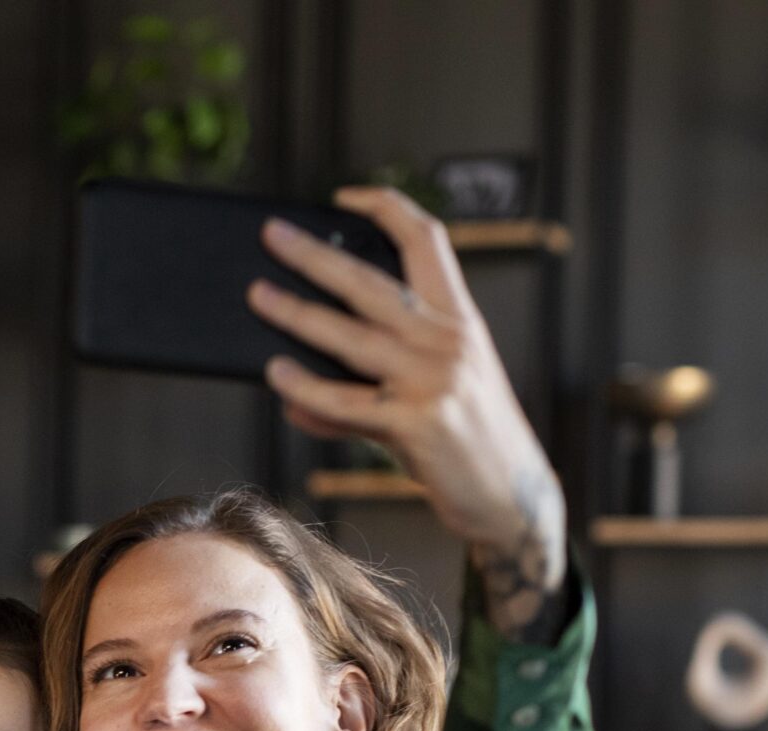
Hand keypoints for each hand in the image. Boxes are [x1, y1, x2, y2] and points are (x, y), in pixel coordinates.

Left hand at [246, 185, 565, 619]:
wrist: (510, 496)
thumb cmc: (464, 440)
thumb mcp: (426, 396)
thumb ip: (361, 390)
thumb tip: (291, 396)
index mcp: (458, 317)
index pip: (426, 240)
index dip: (386, 209)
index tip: (344, 197)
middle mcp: (447, 339)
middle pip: (370, 280)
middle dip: (316, 254)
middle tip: (271, 234)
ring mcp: (433, 379)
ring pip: (349, 335)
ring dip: (296, 313)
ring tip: (257, 295)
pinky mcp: (416, 424)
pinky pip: (346, 401)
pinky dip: (305, 388)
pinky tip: (276, 375)